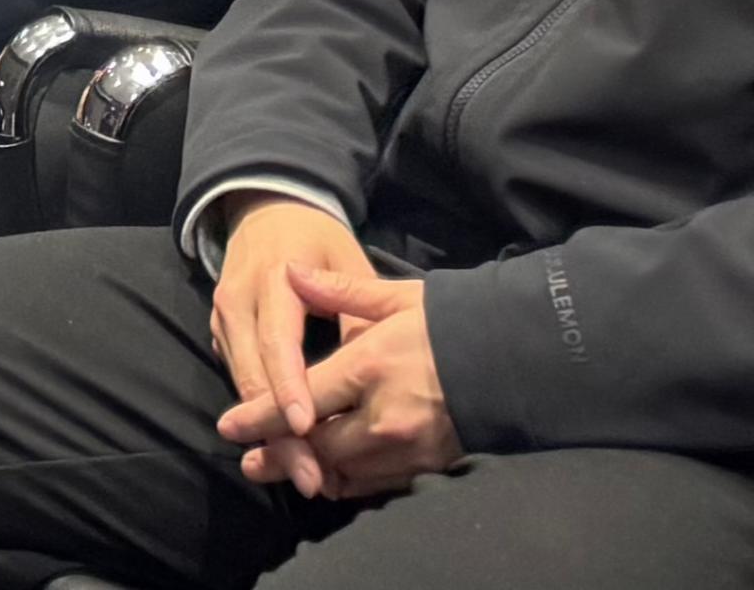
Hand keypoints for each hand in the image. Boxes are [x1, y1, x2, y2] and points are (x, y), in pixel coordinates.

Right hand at [203, 194, 386, 497]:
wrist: (266, 210)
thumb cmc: (318, 239)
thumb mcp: (347, 261)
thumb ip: (354, 309)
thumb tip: (363, 366)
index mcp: (271, 280)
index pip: (277, 341)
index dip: (289, 386)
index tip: (303, 426)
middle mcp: (237, 302)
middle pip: (253, 376)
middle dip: (280, 432)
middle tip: (311, 477)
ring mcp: (223, 320)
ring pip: (241, 384)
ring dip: (269, 435)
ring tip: (303, 475)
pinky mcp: (220, 334)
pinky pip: (239, 378)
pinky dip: (261, 417)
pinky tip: (287, 450)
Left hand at [217, 256, 450, 498]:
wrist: (523, 360)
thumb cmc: (454, 322)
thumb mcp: (398, 298)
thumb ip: (338, 291)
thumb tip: (290, 271)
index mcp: (371, 367)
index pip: (301, 400)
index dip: (260, 418)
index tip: (230, 428)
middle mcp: (385, 415)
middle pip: (317, 445)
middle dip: (281, 454)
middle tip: (251, 461)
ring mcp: (409, 447)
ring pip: (345, 471)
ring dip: (313, 471)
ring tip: (284, 471)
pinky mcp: (430, 466)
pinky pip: (377, 483)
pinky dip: (351, 480)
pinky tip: (333, 474)